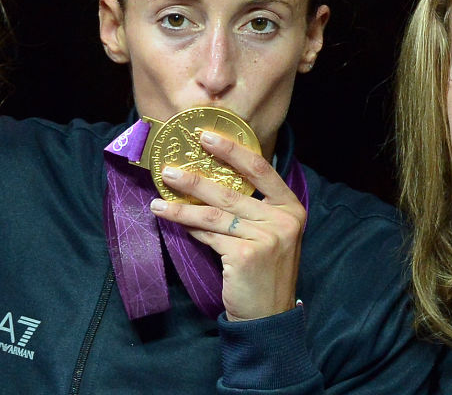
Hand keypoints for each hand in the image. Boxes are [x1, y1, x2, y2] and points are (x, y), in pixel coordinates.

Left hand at [149, 130, 305, 321]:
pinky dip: (191, 229)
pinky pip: (210, 236)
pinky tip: (175, 224)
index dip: (233, 150)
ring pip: (216, 214)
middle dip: (197, 179)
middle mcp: (284, 219)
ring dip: (183, 206)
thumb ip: (251, 210)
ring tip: (159, 200)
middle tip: (169, 169)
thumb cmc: (265, 272)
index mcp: (292, 207)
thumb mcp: (269, 235)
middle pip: (233, 191)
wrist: (269, 315)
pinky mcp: (247, 254)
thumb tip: (208, 182)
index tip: (206, 136)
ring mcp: (268, 236)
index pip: (261, 169)